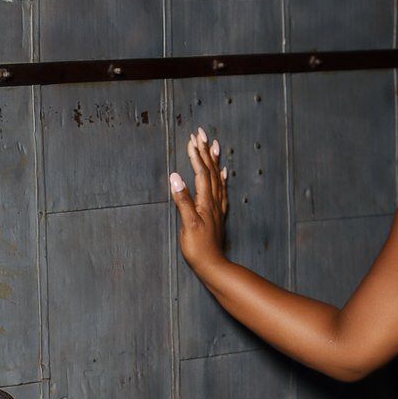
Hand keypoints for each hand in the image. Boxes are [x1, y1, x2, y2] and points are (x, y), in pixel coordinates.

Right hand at [168, 126, 228, 270]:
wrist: (213, 266)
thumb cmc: (198, 248)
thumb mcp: (188, 224)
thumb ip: (182, 199)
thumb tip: (175, 176)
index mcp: (205, 202)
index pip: (201, 173)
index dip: (196, 155)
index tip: (192, 138)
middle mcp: (214, 201)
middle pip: (210, 171)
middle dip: (205, 150)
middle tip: (201, 132)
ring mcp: (217, 208)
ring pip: (217, 178)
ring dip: (214, 160)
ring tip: (213, 145)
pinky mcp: (217, 215)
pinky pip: (221, 190)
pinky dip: (220, 178)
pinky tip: (222, 172)